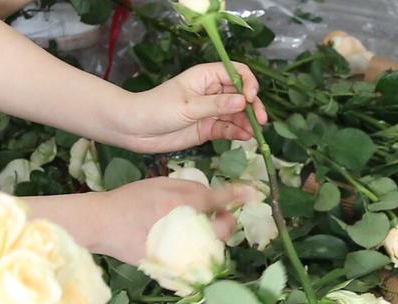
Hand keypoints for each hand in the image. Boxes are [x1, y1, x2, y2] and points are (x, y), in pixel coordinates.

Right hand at [90, 177, 256, 264]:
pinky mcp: (168, 268)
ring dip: (208, 239)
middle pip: (223, 232)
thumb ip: (194, 190)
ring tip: (193, 231)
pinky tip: (181, 246)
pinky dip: (192, 255)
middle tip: (217, 217)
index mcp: (187, 206)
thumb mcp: (164, 185)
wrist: (102, 225)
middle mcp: (188, 232)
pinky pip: (191, 264)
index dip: (239, 196)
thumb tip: (218, 199)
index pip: (222, 202)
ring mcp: (179, 254)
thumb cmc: (132, 200)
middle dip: (225, 223)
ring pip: (208, 249)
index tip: (253, 194)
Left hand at [119, 63, 268, 153]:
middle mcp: (212, 92)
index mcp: (207, 76)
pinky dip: (236, 133)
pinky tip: (245, 137)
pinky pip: (226, 129)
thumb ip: (216, 104)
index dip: (248, 83)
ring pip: (236, 114)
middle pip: (241, 95)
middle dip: (253, 107)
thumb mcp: (188, 106)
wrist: (136, 130)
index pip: (237, 73)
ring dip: (246, 122)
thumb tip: (243, 101)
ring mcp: (210, 111)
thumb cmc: (158, 109)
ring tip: (254, 133)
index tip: (251, 98)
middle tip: (261, 121)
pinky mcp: (206, 129)